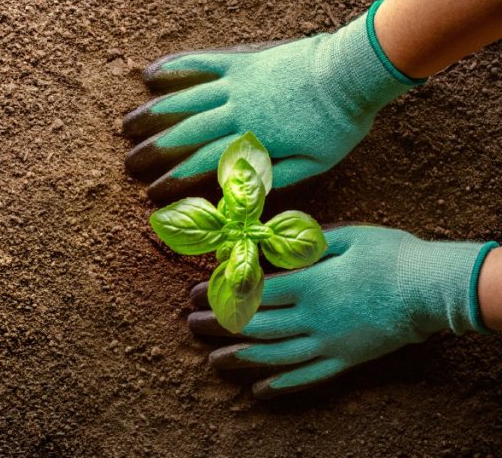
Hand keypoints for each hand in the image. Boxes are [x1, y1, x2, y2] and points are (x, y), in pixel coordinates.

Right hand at [123, 2, 418, 202]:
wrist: (353, 71)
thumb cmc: (339, 122)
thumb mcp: (315, 163)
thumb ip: (278, 178)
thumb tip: (242, 194)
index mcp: (253, 139)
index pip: (204, 163)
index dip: (175, 179)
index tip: (152, 193)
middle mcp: (236, 110)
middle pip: (185, 132)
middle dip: (153, 151)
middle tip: (127, 163)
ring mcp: (236, 83)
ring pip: (184, 98)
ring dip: (152, 113)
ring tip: (126, 125)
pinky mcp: (241, 61)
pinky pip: (201, 63)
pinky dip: (175, 68)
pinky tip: (150, 74)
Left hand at [188, 225, 495, 397]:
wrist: (433, 289)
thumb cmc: (391, 254)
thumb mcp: (345, 236)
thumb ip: (304, 244)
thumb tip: (268, 243)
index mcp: (310, 283)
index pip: (253, 291)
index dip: (220, 293)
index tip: (194, 293)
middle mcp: (313, 317)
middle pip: (257, 325)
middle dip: (220, 325)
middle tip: (192, 325)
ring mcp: (329, 342)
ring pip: (276, 355)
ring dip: (240, 358)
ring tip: (214, 360)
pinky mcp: (346, 359)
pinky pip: (308, 377)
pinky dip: (282, 384)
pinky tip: (260, 390)